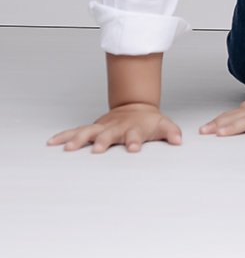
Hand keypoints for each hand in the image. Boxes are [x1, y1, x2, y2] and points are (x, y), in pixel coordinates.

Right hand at [48, 104, 181, 153]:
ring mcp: (103, 127)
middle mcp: (116, 128)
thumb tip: (179, 140)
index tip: (133, 149)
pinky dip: (64, 136)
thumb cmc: (149, 121)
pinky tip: (52, 142)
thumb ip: (171, 132)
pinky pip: (75, 132)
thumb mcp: (163, 125)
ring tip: (69, 149)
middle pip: (108, 135)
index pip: (135, 136)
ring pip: (88, 132)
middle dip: (103, 141)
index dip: (134, 142)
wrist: (136, 108)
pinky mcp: (92, 128)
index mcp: (133, 129)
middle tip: (97, 149)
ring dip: (79, 140)